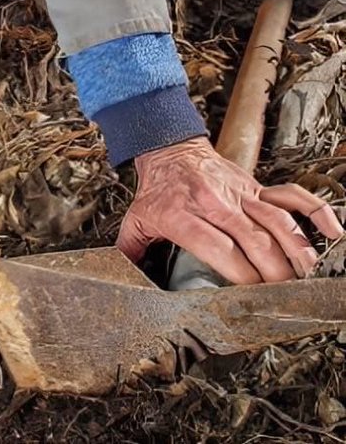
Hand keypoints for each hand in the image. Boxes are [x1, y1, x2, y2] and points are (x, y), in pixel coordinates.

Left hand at [117, 136, 343, 282]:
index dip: (241, 277)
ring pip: (278, 222)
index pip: (220, 250)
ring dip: (298, 252)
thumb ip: (130, 251)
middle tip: (285, 298)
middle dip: (274, 275)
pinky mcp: (257, 186)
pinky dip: (316, 213)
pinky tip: (334, 233)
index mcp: (183, 216)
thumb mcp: (136, 220)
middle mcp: (215, 204)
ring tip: (308, 278)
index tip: (252, 299)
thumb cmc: (156, 190)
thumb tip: (123, 279)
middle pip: (255, 242)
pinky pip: (293, 196)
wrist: (168, 148)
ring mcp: (240, 194)